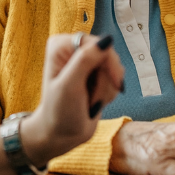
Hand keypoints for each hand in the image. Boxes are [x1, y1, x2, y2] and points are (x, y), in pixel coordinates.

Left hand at [20, 33, 124, 166]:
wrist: (62, 135)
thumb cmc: (59, 112)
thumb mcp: (70, 86)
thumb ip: (85, 60)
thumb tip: (107, 39)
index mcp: (61, 45)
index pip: (97, 43)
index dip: (109, 62)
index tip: (114, 82)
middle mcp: (73, 49)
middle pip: (108, 55)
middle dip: (106, 80)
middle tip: (93, 99)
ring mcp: (85, 62)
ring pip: (114, 67)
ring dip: (107, 89)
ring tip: (91, 102)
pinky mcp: (95, 74)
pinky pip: (114, 77)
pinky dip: (109, 92)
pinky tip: (96, 102)